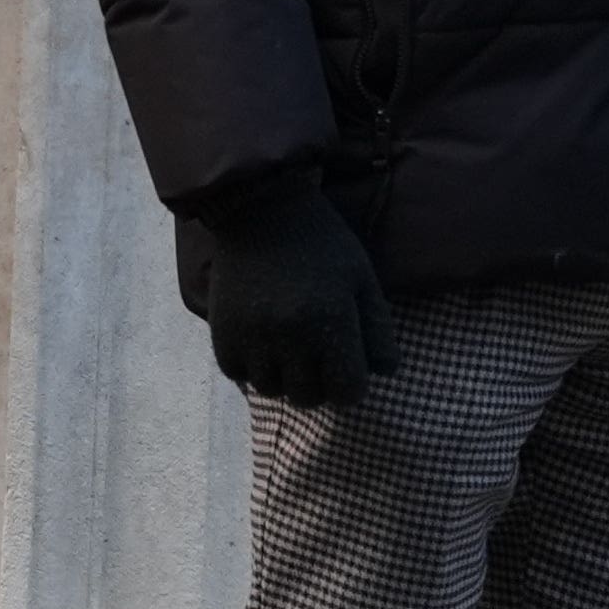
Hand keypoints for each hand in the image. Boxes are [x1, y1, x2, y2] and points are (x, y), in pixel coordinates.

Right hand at [187, 177, 398, 412]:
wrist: (261, 211)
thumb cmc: (323, 243)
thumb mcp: (362, 277)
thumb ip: (378, 328)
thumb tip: (385, 372)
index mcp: (332, 319)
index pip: (348, 391)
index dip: (353, 386)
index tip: (349, 373)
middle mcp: (290, 333)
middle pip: (309, 397)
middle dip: (320, 386)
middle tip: (320, 363)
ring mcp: (252, 335)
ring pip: (272, 389)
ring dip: (285, 378)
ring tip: (291, 352)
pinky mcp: (222, 332)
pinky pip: (239, 375)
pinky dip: (252, 367)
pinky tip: (264, 344)